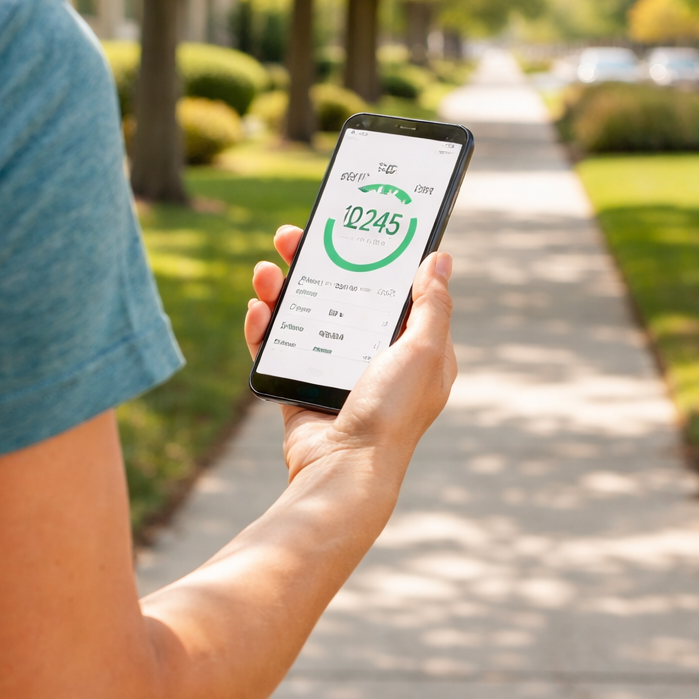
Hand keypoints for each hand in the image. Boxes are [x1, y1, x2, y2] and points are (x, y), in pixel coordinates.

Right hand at [245, 225, 456, 483]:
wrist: (344, 470)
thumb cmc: (392, 413)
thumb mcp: (424, 350)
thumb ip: (433, 304)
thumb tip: (440, 258)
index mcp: (412, 351)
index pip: (394, 292)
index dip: (373, 259)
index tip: (352, 229)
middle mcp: (374, 360)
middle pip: (341, 298)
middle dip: (315, 264)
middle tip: (292, 236)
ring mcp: (334, 375)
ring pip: (305, 318)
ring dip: (282, 289)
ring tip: (266, 269)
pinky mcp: (299, 390)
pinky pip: (278, 350)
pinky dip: (264, 328)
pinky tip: (258, 309)